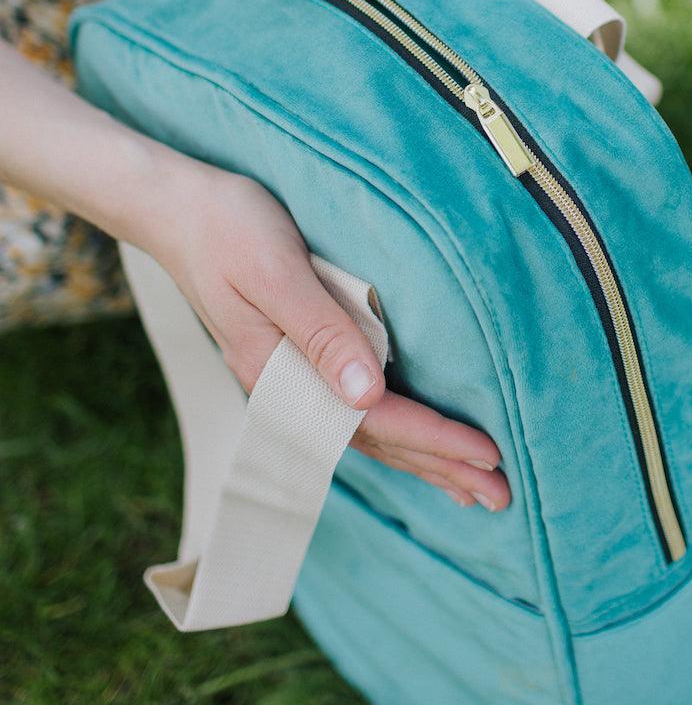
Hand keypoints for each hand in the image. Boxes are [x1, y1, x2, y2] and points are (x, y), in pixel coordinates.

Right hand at [144, 159, 509, 510]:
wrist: (176, 208)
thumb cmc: (227, 227)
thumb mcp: (275, 272)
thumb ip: (319, 333)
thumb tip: (366, 396)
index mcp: (281, 374)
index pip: (374, 420)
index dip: (435, 439)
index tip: (489, 456)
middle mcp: (287, 390)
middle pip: (375, 441)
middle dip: (439, 468)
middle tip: (501, 496)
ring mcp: (288, 380)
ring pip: (366, 433)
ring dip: (420, 461)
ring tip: (470, 486)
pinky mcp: (294, 360)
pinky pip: (352, 413)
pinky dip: (394, 434)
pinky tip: (414, 443)